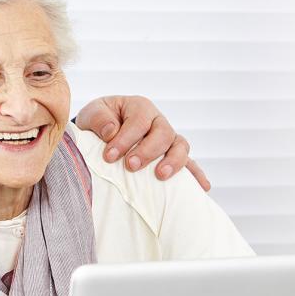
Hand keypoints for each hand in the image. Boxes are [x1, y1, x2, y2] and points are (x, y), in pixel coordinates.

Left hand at [75, 95, 209, 189]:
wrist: (103, 131)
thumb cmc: (99, 121)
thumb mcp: (93, 113)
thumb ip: (99, 118)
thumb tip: (111, 131)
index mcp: (140, 108)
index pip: (139, 121)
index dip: (125, 139)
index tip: (109, 156)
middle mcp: (158, 121)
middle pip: (163, 133)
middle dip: (148, 151)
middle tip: (131, 166)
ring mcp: (168, 139)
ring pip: (180, 146)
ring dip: (173, 162)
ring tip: (160, 176)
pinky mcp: (172, 156)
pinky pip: (189, 164)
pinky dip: (196, 175)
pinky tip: (202, 187)